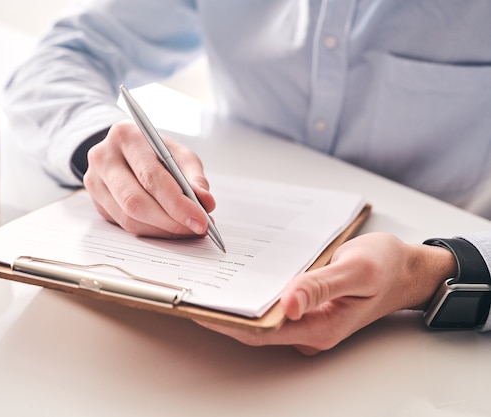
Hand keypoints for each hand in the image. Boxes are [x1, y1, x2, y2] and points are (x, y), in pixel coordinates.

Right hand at [84, 120, 214, 237]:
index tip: (200, 219)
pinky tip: (170, 229)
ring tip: (187, 230)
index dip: (177, 202)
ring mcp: (95, 181)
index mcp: (126, 136)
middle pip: (136, 201)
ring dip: (162, 230)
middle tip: (196, 229)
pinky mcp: (96, 202)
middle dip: (171, 221)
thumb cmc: (154, 150)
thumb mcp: (178, 154)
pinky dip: (152, 231)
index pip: (151, 176)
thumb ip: (194, 177)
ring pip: (129, 218)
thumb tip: (206, 203)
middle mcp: (104, 158)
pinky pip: (125, 225)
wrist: (124, 149)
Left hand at [197, 232, 456, 354]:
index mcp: (320, 326)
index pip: (262, 332)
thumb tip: (290, 302)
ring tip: (206, 286)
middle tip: (192, 294)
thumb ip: (322, 285)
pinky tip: (238, 279)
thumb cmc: (385, 267)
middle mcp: (310, 329)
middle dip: (223, 314)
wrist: (406, 268)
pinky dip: (253, 295)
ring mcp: (308, 320)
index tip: (198, 308)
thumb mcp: (356, 270)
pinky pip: (274, 306)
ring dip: (236, 305)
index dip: (228, 323)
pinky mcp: (307, 308)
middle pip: (257, 328)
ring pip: (263, 318)